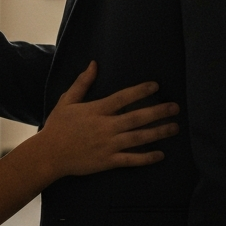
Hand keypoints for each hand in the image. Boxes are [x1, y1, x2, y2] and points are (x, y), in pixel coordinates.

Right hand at [36, 62, 179, 179]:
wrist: (49, 154)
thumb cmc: (58, 126)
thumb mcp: (67, 100)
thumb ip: (82, 83)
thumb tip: (93, 64)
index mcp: (96, 110)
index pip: (122, 98)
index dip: (140, 91)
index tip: (156, 86)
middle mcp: (105, 127)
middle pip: (136, 118)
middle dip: (158, 112)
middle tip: (175, 107)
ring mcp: (108, 145)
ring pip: (138, 138)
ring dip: (158, 132)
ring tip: (175, 127)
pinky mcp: (108, 161)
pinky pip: (131, 160)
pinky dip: (147, 158)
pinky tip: (161, 154)